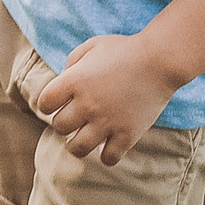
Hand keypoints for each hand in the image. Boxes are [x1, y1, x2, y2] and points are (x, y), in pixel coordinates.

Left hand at [32, 34, 186, 162]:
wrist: (160, 60)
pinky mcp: (127, 135)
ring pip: (77, 148)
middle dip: (64, 122)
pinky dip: (106, 155)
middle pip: (59, 126)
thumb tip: (63, 82)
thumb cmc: (124, 50)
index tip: (58, 102)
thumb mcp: (92, 46)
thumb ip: (72, 63)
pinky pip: (108, 158)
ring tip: (85, 136)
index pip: (45, 103)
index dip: (48, 103)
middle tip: (75, 118)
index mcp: (74, 80)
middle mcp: (87, 104)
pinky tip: (108, 144)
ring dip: (77, 144)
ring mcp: (107, 122)